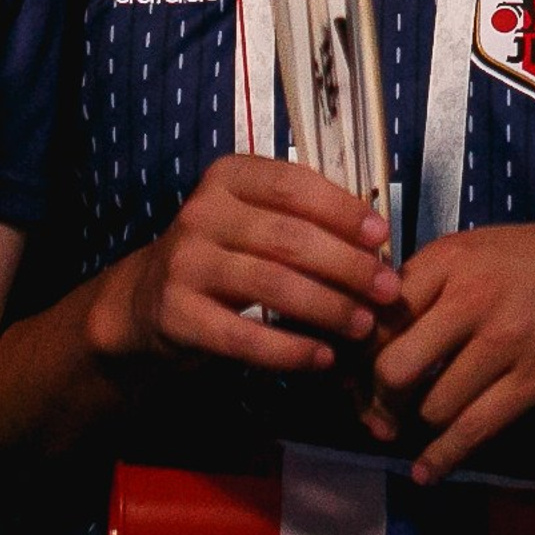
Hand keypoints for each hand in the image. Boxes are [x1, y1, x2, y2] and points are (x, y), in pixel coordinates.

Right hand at [86, 155, 400, 378]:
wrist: (147, 300)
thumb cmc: (223, 254)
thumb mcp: (253, 220)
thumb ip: (303, 220)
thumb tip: (376, 241)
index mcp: (228, 177)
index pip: (293, 184)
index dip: (342, 210)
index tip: (382, 237)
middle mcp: (204, 212)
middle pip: (289, 237)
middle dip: (347, 266)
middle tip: (388, 290)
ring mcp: (187, 263)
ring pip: (272, 284)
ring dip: (327, 307)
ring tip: (364, 325)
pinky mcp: (178, 314)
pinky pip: (244, 336)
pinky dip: (290, 350)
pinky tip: (323, 357)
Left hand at [365, 208, 534, 483]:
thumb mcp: (474, 249)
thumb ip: (426, 283)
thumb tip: (370, 332)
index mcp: (448, 258)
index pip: (376, 316)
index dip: (355, 354)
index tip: (349, 375)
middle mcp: (470, 298)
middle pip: (392, 368)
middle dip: (378, 400)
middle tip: (378, 411)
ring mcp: (504, 341)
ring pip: (432, 406)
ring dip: (418, 425)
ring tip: (414, 427)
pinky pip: (474, 430)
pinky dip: (442, 458)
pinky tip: (426, 471)